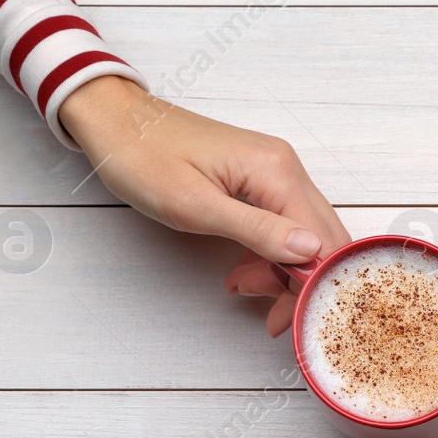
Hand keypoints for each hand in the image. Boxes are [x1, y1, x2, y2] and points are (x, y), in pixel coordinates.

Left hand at [59, 75, 351, 335]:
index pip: (321, 241)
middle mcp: (287, 168)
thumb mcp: (194, 205)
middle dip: (300, 283)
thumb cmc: (141, 156)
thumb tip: (310, 251)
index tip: (281, 318)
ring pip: (306, 235)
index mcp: (276, 172)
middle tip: (265, 311)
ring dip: (285, 270)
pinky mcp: (264, 178)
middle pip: (322, 239)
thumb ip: (256, 230)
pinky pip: (286, 223)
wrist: (114, 119)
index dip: (309, 287)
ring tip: (244, 286)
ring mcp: (277, 171)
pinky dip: (273, 252)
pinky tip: (246, 267)